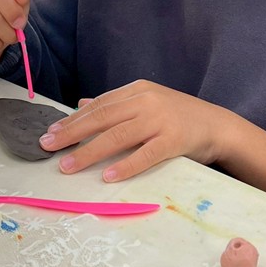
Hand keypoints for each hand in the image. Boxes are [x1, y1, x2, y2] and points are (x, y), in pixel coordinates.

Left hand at [37, 80, 233, 182]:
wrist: (218, 125)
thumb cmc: (178, 116)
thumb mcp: (146, 103)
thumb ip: (117, 105)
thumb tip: (82, 104)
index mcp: (137, 90)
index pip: (99, 105)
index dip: (73, 119)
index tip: (51, 132)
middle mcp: (146, 101)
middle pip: (103, 117)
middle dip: (72, 132)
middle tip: (47, 146)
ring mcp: (161, 120)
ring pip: (118, 135)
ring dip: (90, 151)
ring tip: (68, 166)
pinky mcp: (174, 140)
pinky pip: (146, 154)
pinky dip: (126, 165)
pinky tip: (108, 176)